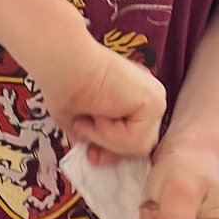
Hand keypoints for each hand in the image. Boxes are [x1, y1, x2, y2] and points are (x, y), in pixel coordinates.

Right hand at [31, 36, 165, 158]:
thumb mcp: (79, 120)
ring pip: (139, 145)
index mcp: (134, 96)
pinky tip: (99, 113)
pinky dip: (111, 134)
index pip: (134, 136)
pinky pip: (136, 140)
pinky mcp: (153, 102)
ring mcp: (155, 99)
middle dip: (112, 150)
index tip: (92, 156)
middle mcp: (148, 96)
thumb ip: (92, 136)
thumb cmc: (64, 84)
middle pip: (140, 143)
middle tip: (90, 152)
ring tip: (88, 119)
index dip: (113, 149)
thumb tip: (94, 151)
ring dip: (107, 139)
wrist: (63, 62)